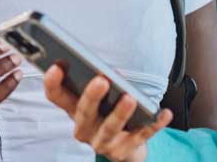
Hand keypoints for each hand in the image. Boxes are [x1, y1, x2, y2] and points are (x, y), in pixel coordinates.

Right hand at [44, 64, 170, 161]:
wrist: (125, 148)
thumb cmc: (108, 114)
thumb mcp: (96, 101)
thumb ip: (95, 84)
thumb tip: (108, 70)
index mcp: (74, 110)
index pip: (56, 96)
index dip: (53, 82)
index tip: (57, 65)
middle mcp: (84, 128)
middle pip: (84, 113)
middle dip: (92, 96)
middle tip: (101, 80)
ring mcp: (103, 142)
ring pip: (110, 128)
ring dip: (120, 113)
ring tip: (130, 98)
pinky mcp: (124, 150)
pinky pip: (141, 136)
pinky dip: (154, 124)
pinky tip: (164, 113)